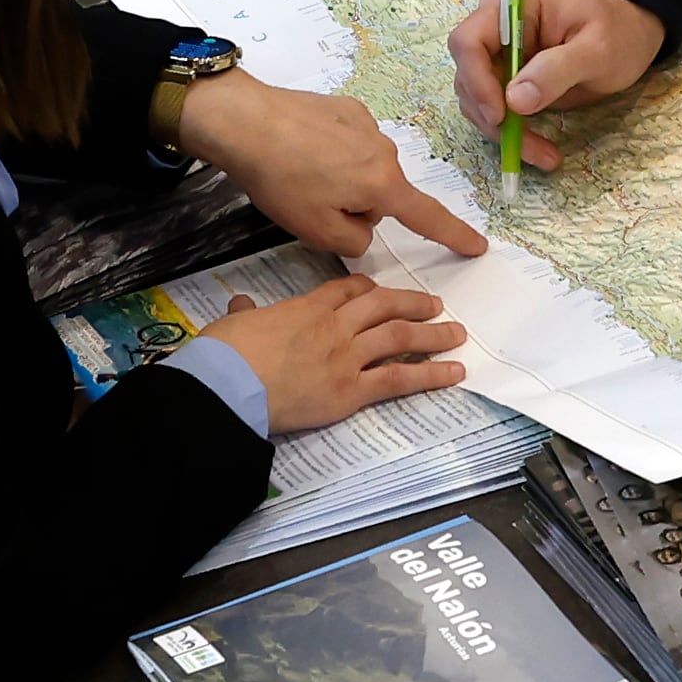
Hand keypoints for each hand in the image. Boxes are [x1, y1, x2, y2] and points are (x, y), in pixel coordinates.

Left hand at [174, 72, 488, 258]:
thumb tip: (365, 226)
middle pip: (383, 194)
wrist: (248, 121)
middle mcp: (385, 151)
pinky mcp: (346, 108)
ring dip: (342, 179)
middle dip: (357, 206)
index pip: (427, 218)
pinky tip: (301, 150)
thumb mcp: (318, 231)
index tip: (478, 246)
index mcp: (383, 185)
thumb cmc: (282, 180)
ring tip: (299, 174)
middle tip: (312, 204)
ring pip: (364, 169)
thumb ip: (355, 239)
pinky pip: (349, 143)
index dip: (454, 235)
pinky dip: (331, 153)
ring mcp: (367, 124)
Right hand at [196, 276, 467, 435]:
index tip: (382, 291)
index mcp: (306, 308)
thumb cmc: (225, 354)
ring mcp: (346, 357)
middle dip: (412, 303)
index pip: (347, 290)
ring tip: (457, 333)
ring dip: (432, 334)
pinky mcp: (350, 391)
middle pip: (383, 306)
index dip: (369, 289)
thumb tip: (240, 307)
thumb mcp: (235, 323)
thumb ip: (246, 314)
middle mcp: (334, 326)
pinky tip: (454, 372)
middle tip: (435, 304)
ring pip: (399, 337)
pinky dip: (430, 374)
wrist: (228, 385)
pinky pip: (399, 379)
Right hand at [446, 0, 660, 173]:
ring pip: (478, 102)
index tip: (500, 115)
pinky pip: (496, 114)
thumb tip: (515, 100)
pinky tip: (543, 151)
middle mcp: (495, 30)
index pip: (469, 41)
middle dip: (492, 116)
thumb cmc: (618, 30)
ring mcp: (499, 58)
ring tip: (545, 154)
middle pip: (468, 76)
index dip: (476, 80)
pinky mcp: (508, 84)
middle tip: (526, 146)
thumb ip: (557, 69)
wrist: (632, 34)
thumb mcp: (597, 48)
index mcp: (511, 6)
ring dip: (503, 134)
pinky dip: (513, 136)